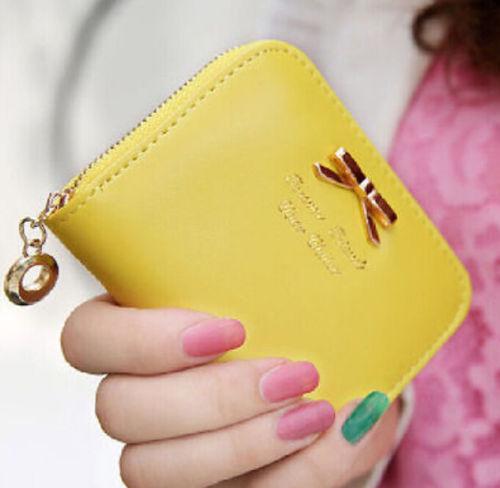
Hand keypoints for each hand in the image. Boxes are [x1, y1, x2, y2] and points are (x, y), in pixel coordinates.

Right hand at [61, 295, 399, 487]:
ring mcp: (161, 450)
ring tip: (316, 412)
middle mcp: (136, 394)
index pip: (88, 337)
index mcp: (138, 329)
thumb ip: (289, 286)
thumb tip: (318, 312)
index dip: (144, 341)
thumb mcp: (285, 294)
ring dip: (243, 444)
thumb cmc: (295, 324)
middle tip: (291, 374)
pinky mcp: (200, 487)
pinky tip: (329, 437)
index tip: (230, 330)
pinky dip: (288, 476)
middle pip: (119, 409)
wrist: (326, 380)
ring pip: (149, 469)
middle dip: (213, 397)